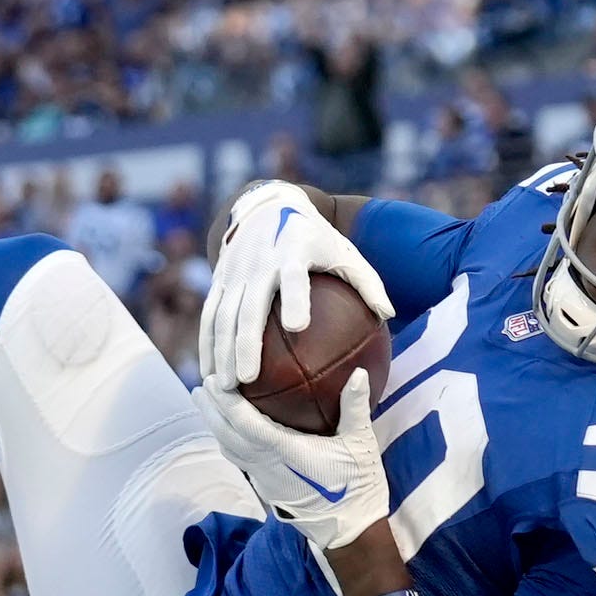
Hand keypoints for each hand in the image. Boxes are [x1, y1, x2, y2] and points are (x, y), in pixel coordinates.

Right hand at [199, 182, 395, 393]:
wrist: (266, 208)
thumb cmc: (314, 238)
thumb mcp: (344, 251)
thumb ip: (367, 282)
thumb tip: (389, 315)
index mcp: (292, 251)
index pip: (293, 277)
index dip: (295, 298)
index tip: (298, 327)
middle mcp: (259, 262)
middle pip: (249, 307)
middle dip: (244, 343)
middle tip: (247, 380)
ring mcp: (235, 272)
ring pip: (222, 317)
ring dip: (220, 353)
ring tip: (224, 388)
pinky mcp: (219, 280)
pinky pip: (209, 317)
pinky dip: (207, 346)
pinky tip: (210, 377)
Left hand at [202, 371, 388, 561]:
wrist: (349, 530)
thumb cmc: (356, 486)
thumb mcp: (361, 444)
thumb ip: (356, 407)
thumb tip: (358, 372)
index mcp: (287, 453)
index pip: (247, 425)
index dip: (227, 403)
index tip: (214, 381)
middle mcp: (268, 466)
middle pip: (228, 436)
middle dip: (211, 410)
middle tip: (201, 385)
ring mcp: (264, 479)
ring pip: (229, 449)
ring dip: (215, 425)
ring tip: (206, 403)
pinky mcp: (266, 487)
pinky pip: (239, 460)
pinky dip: (228, 441)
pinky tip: (228, 430)